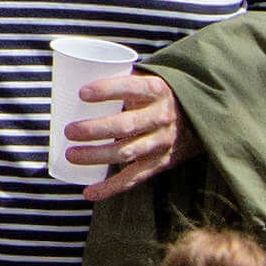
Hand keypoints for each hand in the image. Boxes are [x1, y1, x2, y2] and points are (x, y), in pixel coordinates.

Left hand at [63, 64, 183, 195]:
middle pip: (125, 125)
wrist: (197, 119)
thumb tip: (75, 73)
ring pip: (127, 153)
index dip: (106, 90)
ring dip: (97, 156)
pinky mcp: (160, 163)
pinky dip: (110, 188)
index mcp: (156, 90)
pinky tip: (89, 192)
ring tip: (71, 155)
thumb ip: (121, 78)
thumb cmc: (158, 96)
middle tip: (69, 131)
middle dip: (95, 129)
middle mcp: (161, 116)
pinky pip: (134, 179)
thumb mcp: (148, 80)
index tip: (81, 93)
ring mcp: (161, 142)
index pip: (131, 87)